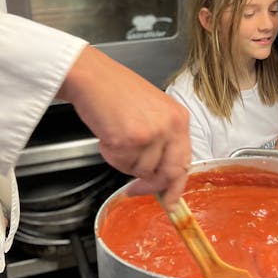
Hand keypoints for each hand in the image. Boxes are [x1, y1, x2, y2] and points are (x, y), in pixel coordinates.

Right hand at [57, 46, 190, 207]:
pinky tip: (108, 135)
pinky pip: (122, 165)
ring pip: (141, 171)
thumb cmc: (116, 91)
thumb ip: (162, 140)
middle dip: (151, 186)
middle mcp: (170, 126)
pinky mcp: (130, 140)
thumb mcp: (153, 111)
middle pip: (169, 173)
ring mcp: (151, 134)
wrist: (92, 77)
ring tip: (116, 136)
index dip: (176, 185)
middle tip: (135, 190)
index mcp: (179, 118)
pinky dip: (111, 156)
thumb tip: (161, 173)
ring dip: (124, 162)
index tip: (170, 199)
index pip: (185, 161)